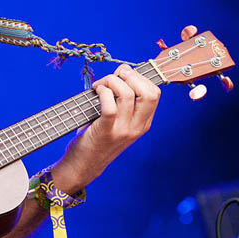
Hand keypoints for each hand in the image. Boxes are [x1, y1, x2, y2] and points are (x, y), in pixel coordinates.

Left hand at [51, 25, 197, 193]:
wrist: (84, 165)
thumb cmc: (97, 137)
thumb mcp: (117, 120)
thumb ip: (122, 101)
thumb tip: (122, 72)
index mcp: (143, 123)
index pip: (155, 93)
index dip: (140, 77)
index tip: (124, 75)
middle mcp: (137, 127)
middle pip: (149, 92)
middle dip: (131, 76)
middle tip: (114, 78)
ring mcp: (123, 130)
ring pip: (127, 94)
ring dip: (110, 82)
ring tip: (99, 86)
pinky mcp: (107, 131)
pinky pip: (110, 105)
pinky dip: (103, 92)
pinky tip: (96, 92)